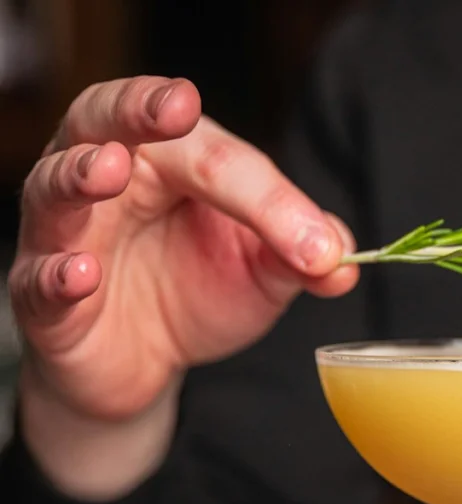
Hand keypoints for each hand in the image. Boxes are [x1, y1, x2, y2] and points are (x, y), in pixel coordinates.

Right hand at [8, 76, 357, 496]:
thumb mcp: (259, 273)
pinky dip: (59, 273)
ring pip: (56, 187)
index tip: (319, 248)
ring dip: (82, 176)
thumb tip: (345, 259)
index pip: (216, 157)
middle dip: (141, 109)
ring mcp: (66, 233)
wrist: (146, 364)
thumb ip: (299, 257)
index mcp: (170, 161)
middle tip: (178, 106)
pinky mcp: (42, 296)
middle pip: (110, 122)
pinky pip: (41, 278)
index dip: (271, 200)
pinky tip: (83, 271)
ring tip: (111, 171)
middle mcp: (109, 179)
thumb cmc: (195, 292)